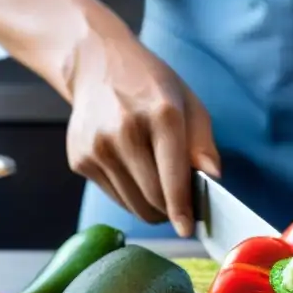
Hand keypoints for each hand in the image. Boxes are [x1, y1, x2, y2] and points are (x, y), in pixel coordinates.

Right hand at [64, 3, 219, 235]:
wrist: (97, 64)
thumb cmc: (151, 87)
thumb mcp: (189, 104)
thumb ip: (203, 145)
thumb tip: (212, 179)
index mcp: (161, 115)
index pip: (172, 177)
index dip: (181, 210)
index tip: (188, 229)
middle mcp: (125, 131)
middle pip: (153, 198)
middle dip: (171, 210)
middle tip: (181, 206)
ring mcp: (97, 147)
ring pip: (132, 204)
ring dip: (152, 207)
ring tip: (159, 188)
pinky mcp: (79, 159)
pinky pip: (114, 196)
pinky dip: (130, 195)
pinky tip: (133, 170)